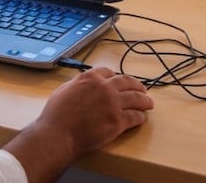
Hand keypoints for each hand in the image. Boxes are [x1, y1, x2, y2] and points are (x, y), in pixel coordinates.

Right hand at [4, 67, 152, 180]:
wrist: (58, 134)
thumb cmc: (56, 114)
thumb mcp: (64, 89)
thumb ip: (78, 84)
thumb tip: (84, 85)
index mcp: (91, 78)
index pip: (110, 73)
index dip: (117, 77)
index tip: (121, 81)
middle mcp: (105, 87)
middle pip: (128, 82)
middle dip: (137, 85)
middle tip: (143, 90)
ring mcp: (113, 104)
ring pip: (136, 99)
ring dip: (145, 100)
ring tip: (149, 103)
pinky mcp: (118, 122)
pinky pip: (134, 117)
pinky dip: (140, 117)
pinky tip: (141, 118)